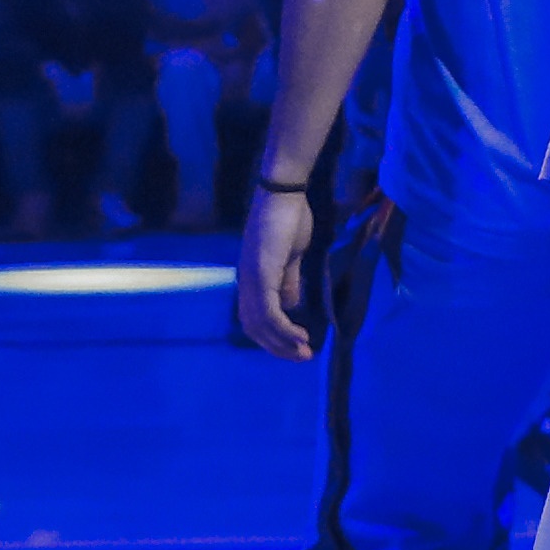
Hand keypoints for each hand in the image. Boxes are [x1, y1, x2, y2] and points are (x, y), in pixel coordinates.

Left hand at [236, 181, 319, 358]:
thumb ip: (288, 281)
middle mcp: (246, 282)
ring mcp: (251, 279)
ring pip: (260, 324)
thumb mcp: (290, 256)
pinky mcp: (260, 275)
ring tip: (304, 351)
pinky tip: (300, 335)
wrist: (283, 193)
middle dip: (278, 347)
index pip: (254, 318)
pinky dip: (283, 329)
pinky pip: (269, 312)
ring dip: (282, 343)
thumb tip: (291, 305)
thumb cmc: (289, 218)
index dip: (272, 336)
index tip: (295, 346)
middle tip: (301, 356)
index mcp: (251, 277)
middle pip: (254, 327)